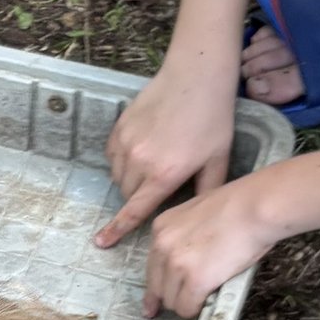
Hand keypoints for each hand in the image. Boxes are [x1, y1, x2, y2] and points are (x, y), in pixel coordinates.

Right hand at [97, 57, 239, 248]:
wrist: (196, 77)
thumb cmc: (212, 119)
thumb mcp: (218, 160)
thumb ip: (206, 192)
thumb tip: (197, 217)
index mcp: (165, 174)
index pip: (134, 210)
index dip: (117, 229)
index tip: (101, 242)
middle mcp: (140, 161)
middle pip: (126, 194)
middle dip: (139, 196)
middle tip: (161, 182)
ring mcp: (126, 142)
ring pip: (118, 175)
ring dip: (130, 178)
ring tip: (154, 163)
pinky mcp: (119, 127)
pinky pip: (112, 155)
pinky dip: (123, 159)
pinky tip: (143, 148)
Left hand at [140, 178, 278, 318]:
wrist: (256, 208)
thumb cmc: (240, 205)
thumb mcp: (199, 212)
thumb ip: (187, 233)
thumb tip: (194, 254)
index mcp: (162, 227)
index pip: (152, 265)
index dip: (159, 283)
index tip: (156, 301)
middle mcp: (162, 245)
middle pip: (157, 286)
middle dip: (172, 295)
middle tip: (188, 301)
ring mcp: (177, 264)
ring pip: (172, 301)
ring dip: (187, 303)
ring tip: (206, 296)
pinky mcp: (195, 280)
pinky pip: (187, 308)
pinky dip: (197, 309)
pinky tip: (208, 303)